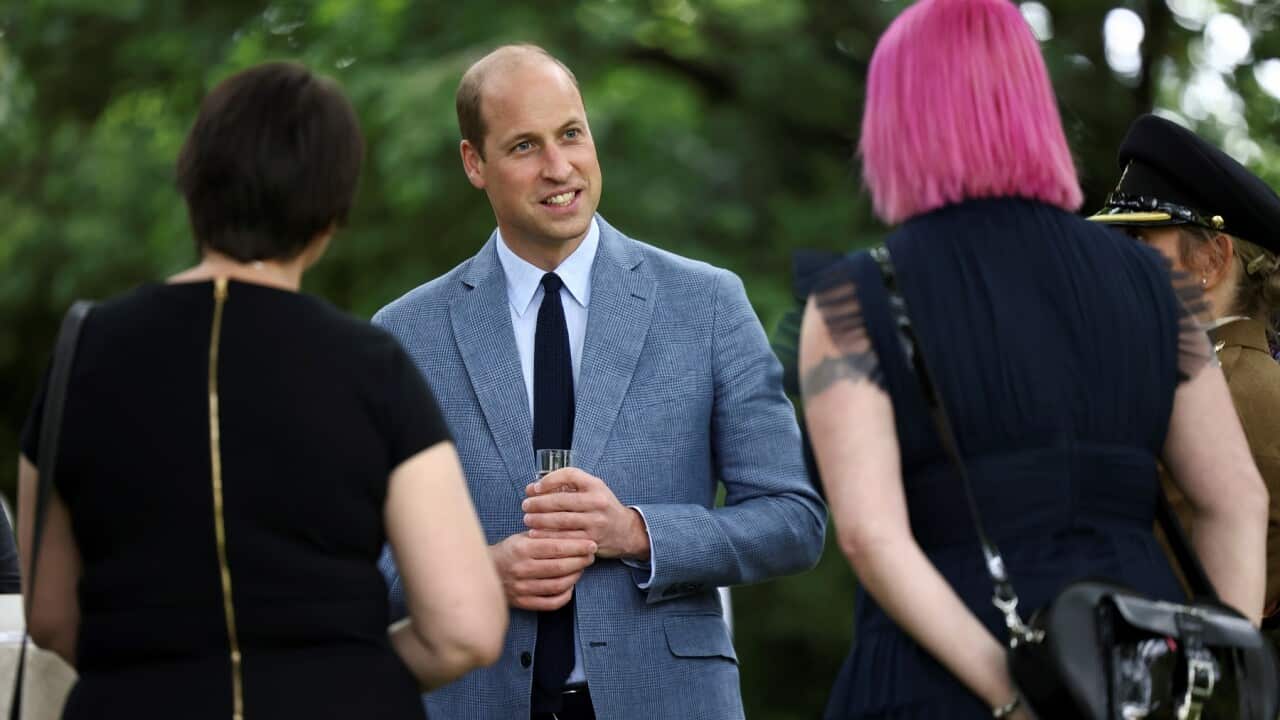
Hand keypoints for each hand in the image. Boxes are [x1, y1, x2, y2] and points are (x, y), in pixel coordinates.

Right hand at [489, 532, 596, 611]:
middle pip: (560, 567)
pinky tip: (570, 585)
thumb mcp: (522, 537)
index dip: (577, 547)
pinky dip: (565, 595)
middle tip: (591, 556)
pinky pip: (551, 603)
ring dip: (575, 576)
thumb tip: (574, 532)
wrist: (484, 572)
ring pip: (558, 585)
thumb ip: (544, 535)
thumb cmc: (508, 551)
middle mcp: (522, 569)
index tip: (592, 544)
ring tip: (582, 568)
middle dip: (580, 561)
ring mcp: (522, 588)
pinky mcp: (523, 603)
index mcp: (522, 549)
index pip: (556, 548)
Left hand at [522, 468, 650, 560]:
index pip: (570, 475)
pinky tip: (535, 533)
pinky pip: (565, 538)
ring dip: (540, 520)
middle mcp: (597, 502)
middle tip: (525, 505)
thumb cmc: (602, 507)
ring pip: (561, 520)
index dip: (549, 479)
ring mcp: (595, 522)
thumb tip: (533, 488)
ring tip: (527, 519)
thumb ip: (567, 486)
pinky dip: (547, 536)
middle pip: (561, 500)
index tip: (535, 487)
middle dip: (538, 503)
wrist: (625, 531)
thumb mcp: (592, 490)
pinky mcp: (592, 540)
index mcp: (595, 485)